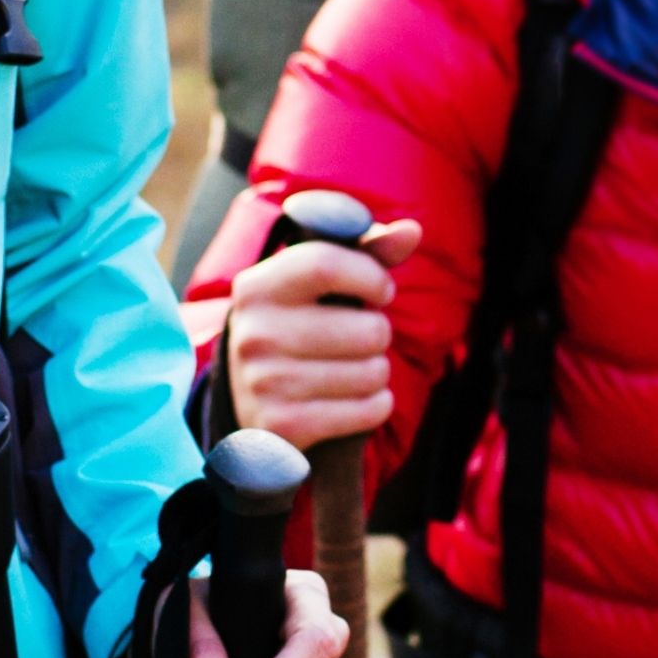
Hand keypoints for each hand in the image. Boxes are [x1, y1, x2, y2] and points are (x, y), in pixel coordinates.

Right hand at [222, 212, 417, 452]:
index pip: (326, 264)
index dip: (371, 276)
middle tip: (362, 339)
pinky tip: (354, 400)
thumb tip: (411, 231)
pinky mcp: (284, 426)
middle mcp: (254, 333)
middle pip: (367, 328)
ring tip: (353, 370)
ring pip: (373, 372)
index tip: (380, 291)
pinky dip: (376, 404)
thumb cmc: (298, 326)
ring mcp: (265, 383)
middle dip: (381, 334)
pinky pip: (368, 410)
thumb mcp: (316, 286)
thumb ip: (365, 252)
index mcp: (256, 287)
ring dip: (378, 371)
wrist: (245, 401)